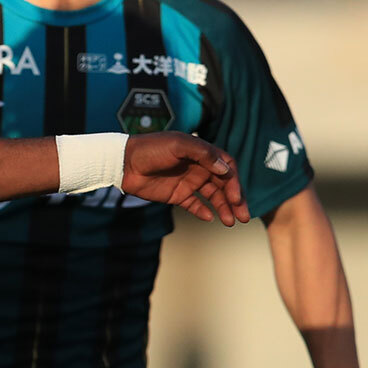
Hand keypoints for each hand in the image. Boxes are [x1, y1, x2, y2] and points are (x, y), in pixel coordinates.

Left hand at [120, 133, 249, 225]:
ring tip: (229, 222)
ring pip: (212, 197)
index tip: (236, 198)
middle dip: (235, 201)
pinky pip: (195, 205)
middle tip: (243, 217)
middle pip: (224, 185)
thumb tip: (225, 169)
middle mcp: (198, 168)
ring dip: (223, 208)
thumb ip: (202, 154)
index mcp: (202, 154)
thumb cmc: (151, 148)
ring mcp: (188, 182)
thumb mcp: (178, 145)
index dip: (234, 183)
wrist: (124, 162)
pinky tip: (209, 218)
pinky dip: (203, 212)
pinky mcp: (177, 195)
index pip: (227, 168)